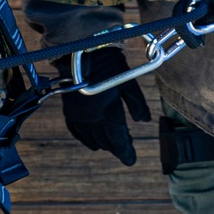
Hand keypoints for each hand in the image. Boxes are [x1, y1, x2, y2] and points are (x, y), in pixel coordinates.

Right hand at [60, 46, 150, 166]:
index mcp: (108, 111)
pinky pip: (77, 133)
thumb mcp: (128, 81)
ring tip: (112, 144)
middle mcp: (91, 118)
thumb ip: (137, 103)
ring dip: (103, 143)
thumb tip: (144, 121)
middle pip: (106, 141)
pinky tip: (93, 141)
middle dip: (117, 146)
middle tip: (126, 147)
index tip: (131, 161)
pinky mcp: (68, 112)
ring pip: (92, 140)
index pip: (118, 139)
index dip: (125, 151)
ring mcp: (78, 116)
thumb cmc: (108, 63)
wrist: (79, 52)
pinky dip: (87, 139)